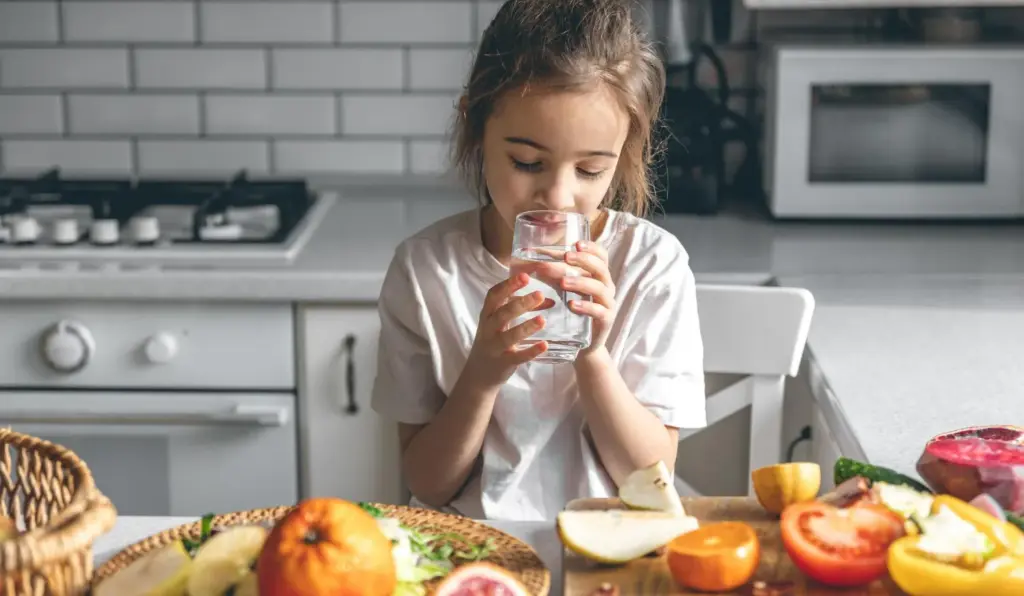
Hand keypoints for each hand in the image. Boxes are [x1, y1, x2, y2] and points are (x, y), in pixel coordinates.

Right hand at [463, 273, 554, 388]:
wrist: (479, 373)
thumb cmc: (493, 340)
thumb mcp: (500, 322)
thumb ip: (519, 308)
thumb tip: (548, 299)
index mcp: (487, 315)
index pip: (494, 296)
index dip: (508, 285)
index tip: (525, 276)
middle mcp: (488, 329)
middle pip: (502, 314)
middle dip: (520, 303)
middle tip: (540, 294)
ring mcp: (495, 347)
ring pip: (508, 336)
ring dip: (526, 327)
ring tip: (542, 320)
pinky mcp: (503, 363)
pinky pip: (518, 357)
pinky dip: (531, 351)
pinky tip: (544, 345)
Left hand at [560, 240, 615, 354]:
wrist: (584, 344)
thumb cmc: (572, 311)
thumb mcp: (565, 288)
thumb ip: (555, 273)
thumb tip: (530, 256)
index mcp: (599, 276)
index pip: (602, 256)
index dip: (591, 247)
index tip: (575, 244)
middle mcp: (607, 287)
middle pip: (601, 268)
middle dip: (584, 260)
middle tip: (566, 257)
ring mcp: (608, 303)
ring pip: (599, 288)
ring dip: (581, 282)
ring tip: (563, 282)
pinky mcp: (606, 320)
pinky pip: (599, 311)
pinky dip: (586, 306)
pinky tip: (572, 304)